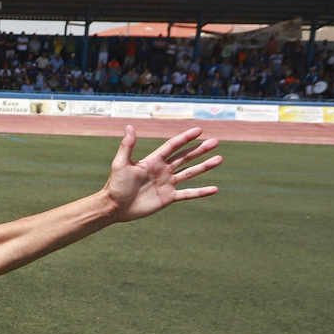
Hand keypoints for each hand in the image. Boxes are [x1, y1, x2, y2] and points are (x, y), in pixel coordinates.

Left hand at [102, 126, 221, 221]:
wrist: (114, 206)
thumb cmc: (115, 184)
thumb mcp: (120, 163)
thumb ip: (127, 146)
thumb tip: (129, 126)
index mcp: (153, 161)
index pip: (173, 146)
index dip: (185, 138)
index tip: (199, 130)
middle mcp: (163, 170)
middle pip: (185, 157)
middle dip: (200, 149)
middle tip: (215, 141)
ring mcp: (167, 184)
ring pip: (190, 173)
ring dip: (205, 166)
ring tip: (219, 158)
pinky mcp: (169, 197)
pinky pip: (188, 193)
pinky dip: (201, 192)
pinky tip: (215, 189)